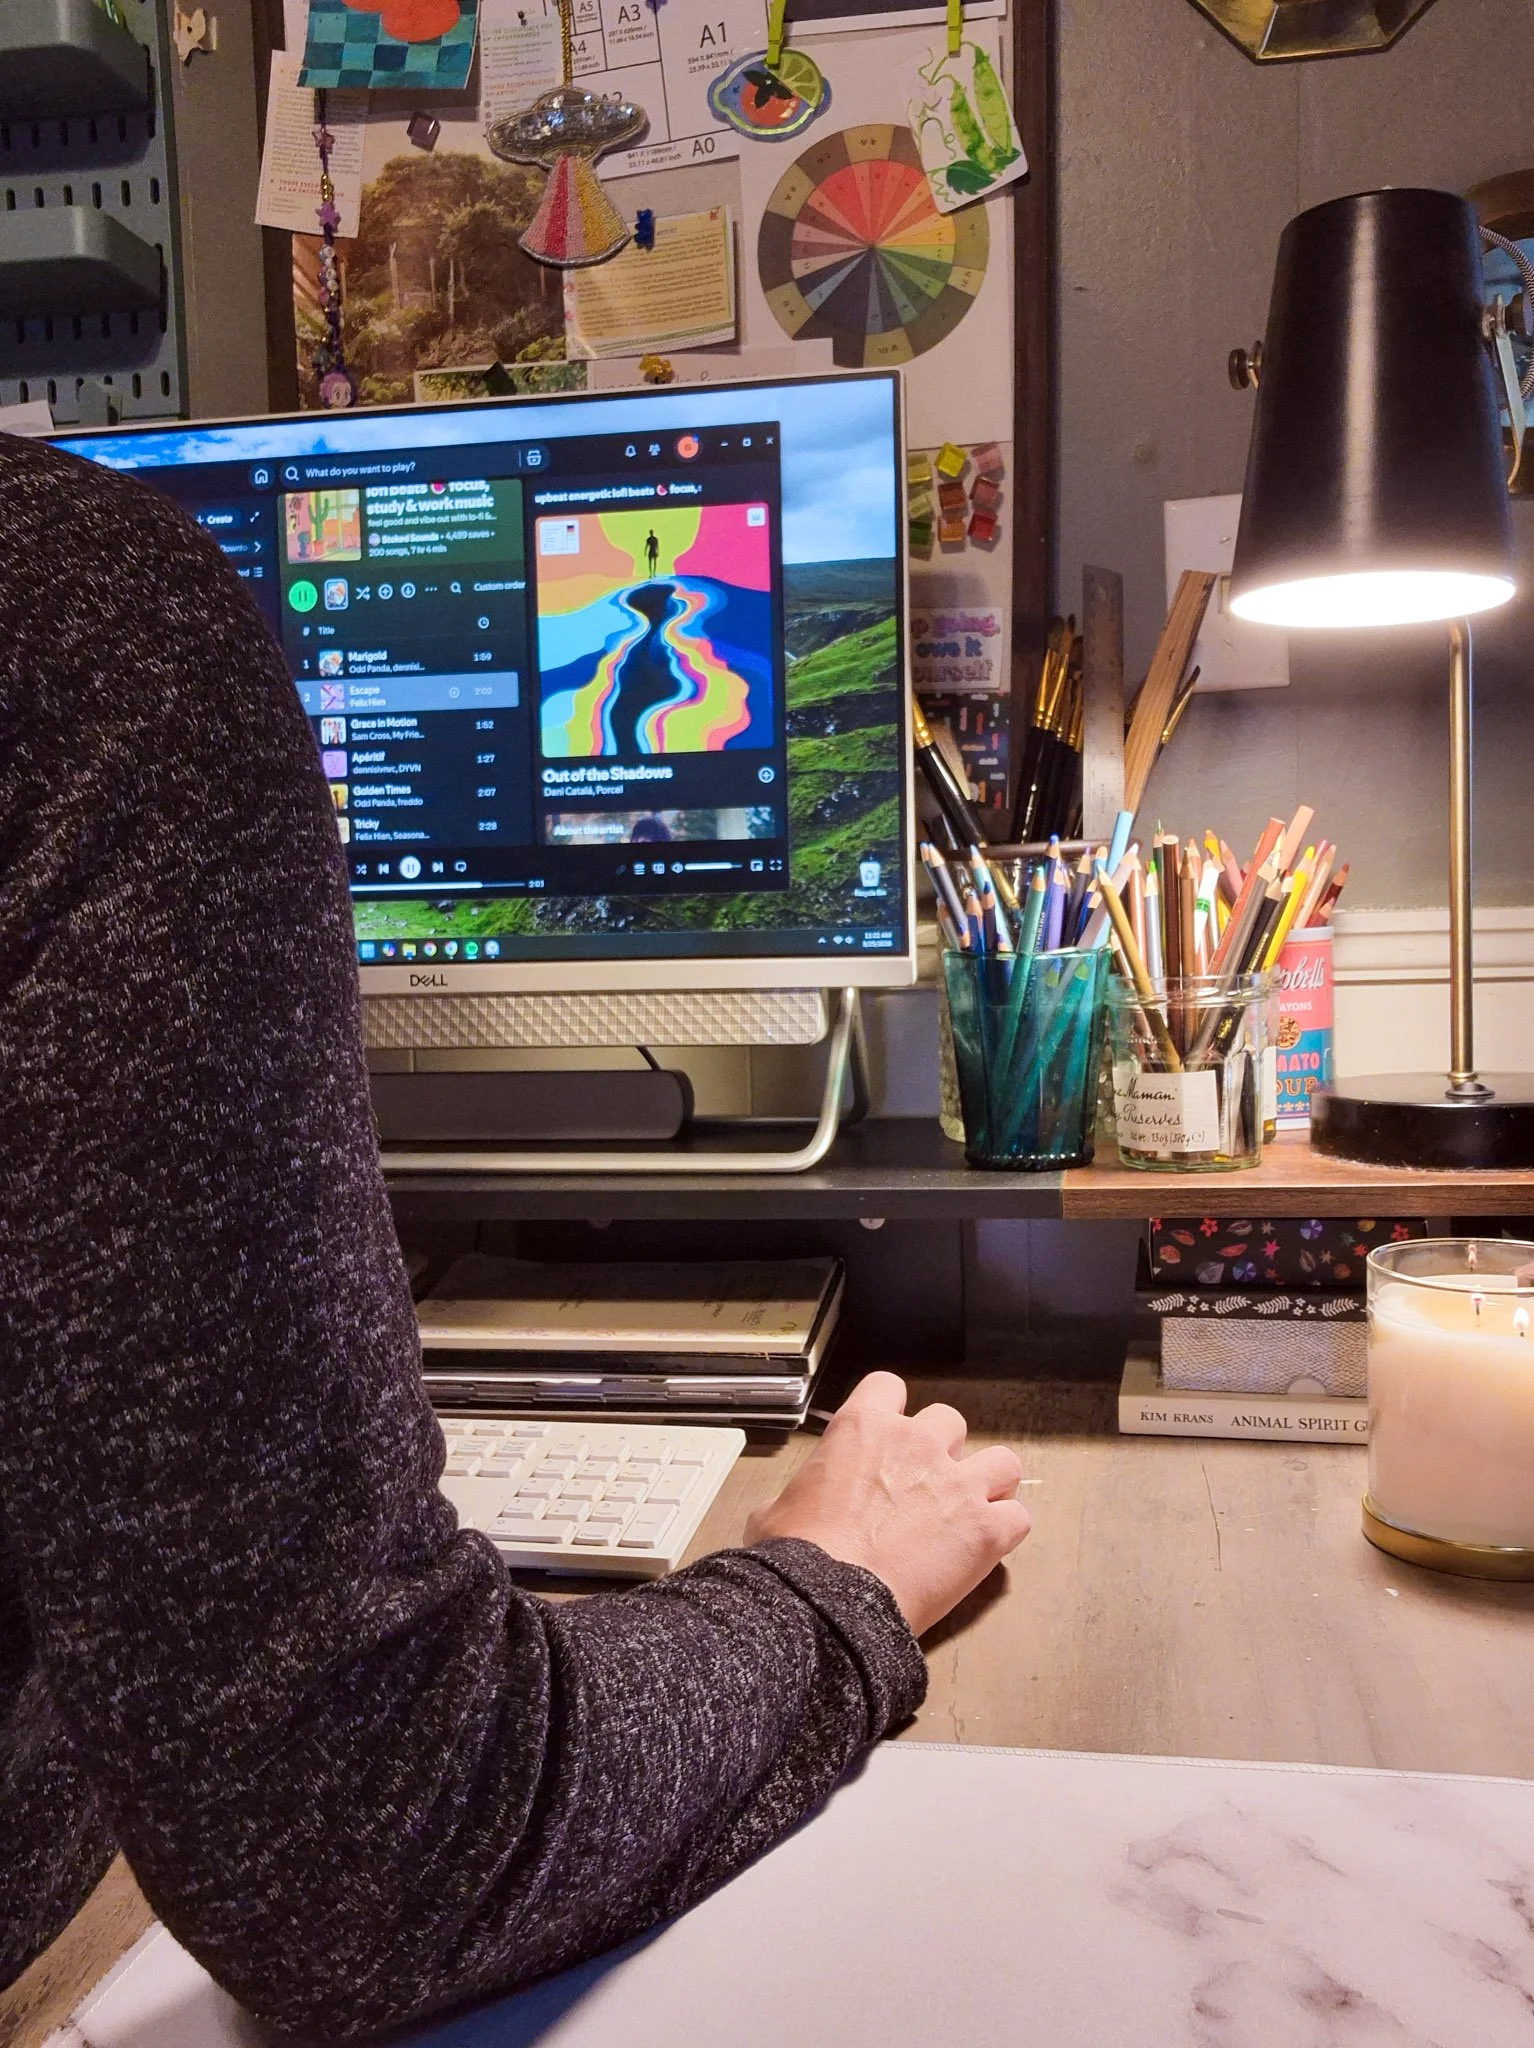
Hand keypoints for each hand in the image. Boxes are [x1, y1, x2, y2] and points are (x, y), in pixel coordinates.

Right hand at [743, 1372, 1029, 1637]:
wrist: (829, 1603)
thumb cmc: (798, 1559)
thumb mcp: (774, 1510)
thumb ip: (799, 1494)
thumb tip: (794, 1510)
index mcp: (863, 1428)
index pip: (889, 1386)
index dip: (891, 1411)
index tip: (890, 1435)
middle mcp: (916, 1444)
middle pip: (949, 1421)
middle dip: (941, 1450)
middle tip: (926, 1485)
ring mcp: (957, 1483)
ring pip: (1001, 1461)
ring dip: (988, 1482)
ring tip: (971, 1510)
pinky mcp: (985, 1529)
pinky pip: (1018, 1516)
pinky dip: (1006, 1530)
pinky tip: (986, 1546)